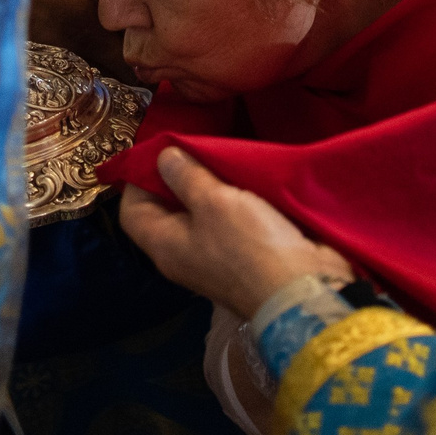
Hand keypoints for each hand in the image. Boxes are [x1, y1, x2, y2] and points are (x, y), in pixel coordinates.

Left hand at [119, 147, 352, 316]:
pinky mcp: (245, 255)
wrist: (303, 289)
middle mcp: (184, 254)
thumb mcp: (213, 201)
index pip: (132, 212)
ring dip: (210, 185)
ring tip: (220, 154)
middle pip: (168, 211)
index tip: (160, 150)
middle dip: (178, 177)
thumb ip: (186, 176)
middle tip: (194, 144)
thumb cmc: (249, 245)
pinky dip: (234, 199)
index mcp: (165, 246)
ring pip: (202, 214)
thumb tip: (163, 158)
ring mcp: (216, 258)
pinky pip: (230, 222)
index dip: (138, 180)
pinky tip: (245, 178)